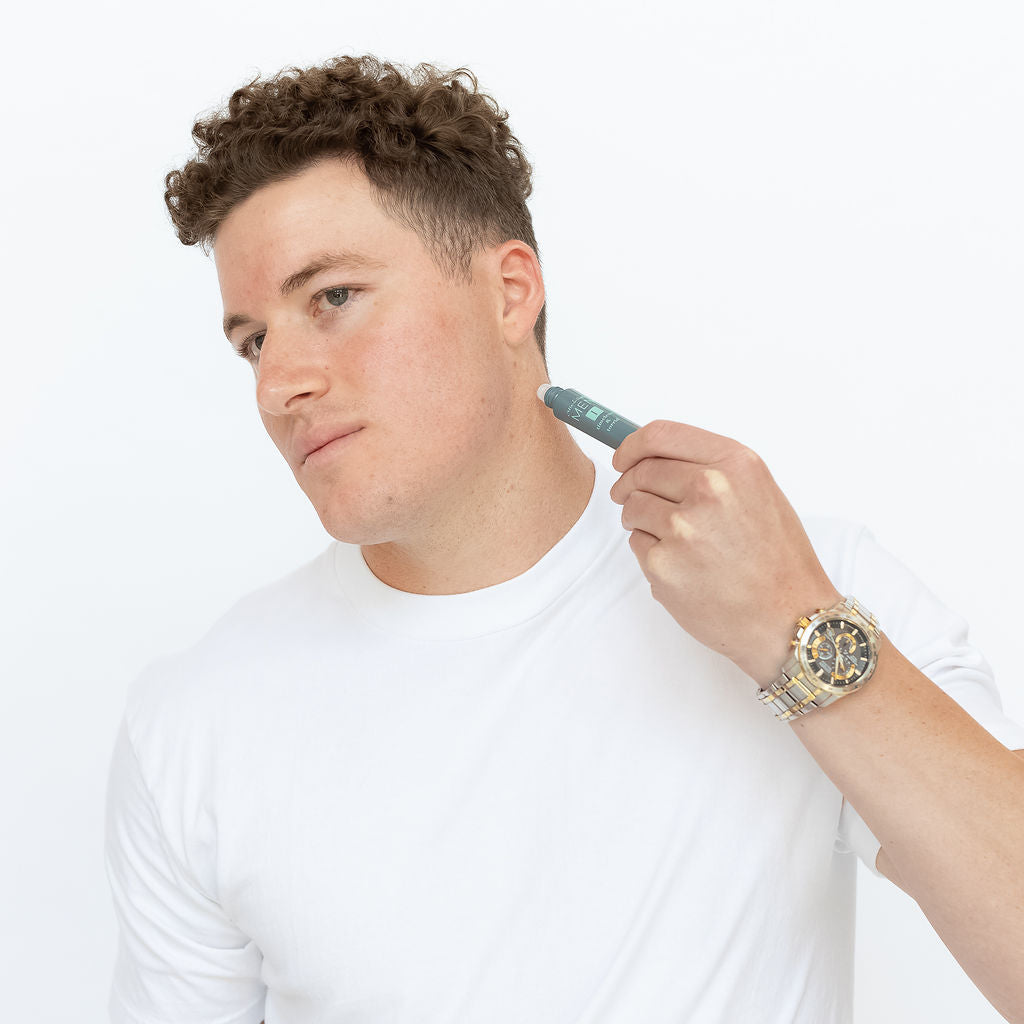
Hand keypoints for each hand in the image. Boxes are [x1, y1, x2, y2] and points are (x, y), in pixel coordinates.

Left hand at [608, 419, 841, 685]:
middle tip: (635, 500)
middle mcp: (708, 489)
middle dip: (630, 485)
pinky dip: (651, 553)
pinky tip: (684, 567)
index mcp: (734, 463)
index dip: (632, 446)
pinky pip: (637, 545)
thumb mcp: (759, 492)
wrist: (788, 619)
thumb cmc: (778, 559)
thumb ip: (710, 468)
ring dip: (640, 520)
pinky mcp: (663, 564)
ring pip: (632, 508)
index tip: (623, 457)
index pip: (660, 435)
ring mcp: (682, 528)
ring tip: (676, 541)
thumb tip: (653, 457)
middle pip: (640, 472)